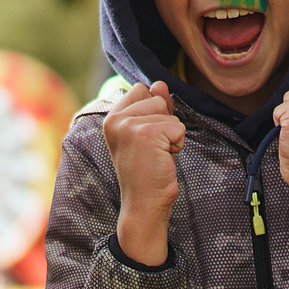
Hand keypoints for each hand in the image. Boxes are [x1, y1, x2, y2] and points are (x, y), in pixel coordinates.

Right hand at [103, 81, 184, 265]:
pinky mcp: (147, 134)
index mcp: (111, 117)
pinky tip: (162, 160)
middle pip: (156, 96)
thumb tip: (161, 84)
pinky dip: (177, 144)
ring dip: (171, 134)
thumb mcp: (147, 134)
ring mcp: (129, 125)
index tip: (147, 139)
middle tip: (152, 150)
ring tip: (156, 155)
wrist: (143, 204)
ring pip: (168, 111)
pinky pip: (178, 126)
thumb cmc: (146, 172)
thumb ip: (152, 107)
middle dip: (163, 121)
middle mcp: (115, 119)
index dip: (153, 111)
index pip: (141, 90)